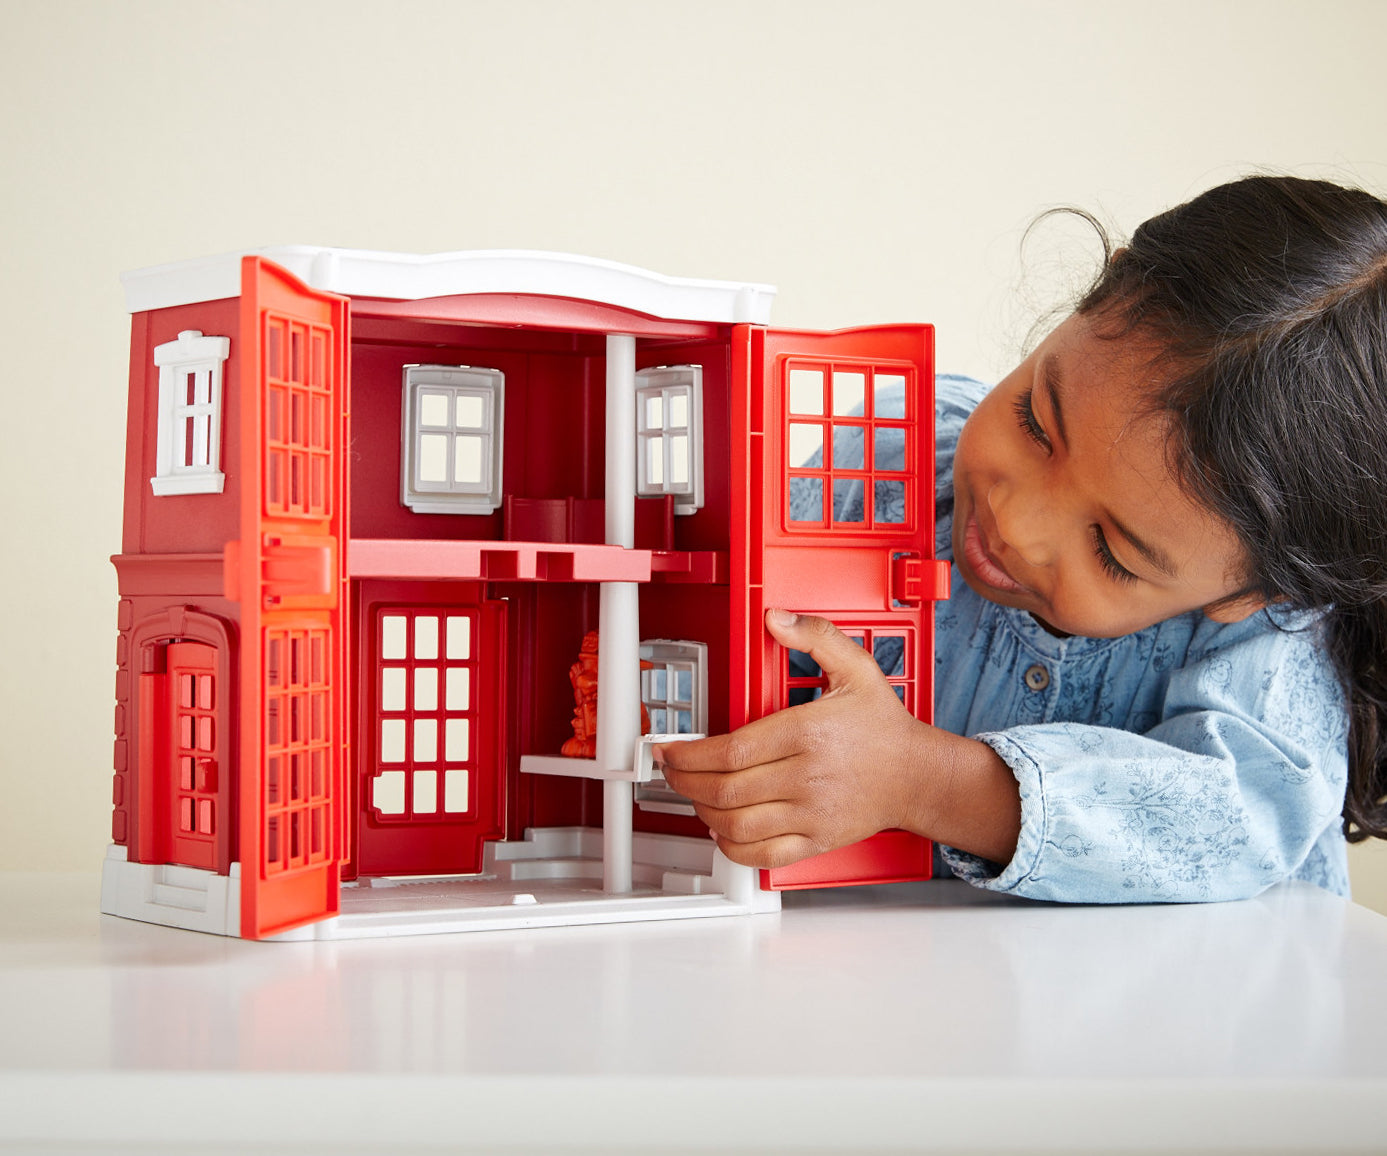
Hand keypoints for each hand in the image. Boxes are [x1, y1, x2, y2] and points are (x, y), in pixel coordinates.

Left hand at [654, 609, 931, 868]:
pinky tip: (721, 830)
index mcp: (808, 733)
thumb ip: (815, 635)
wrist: (918, 776)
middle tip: (670, 771)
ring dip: (703, 812)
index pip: (732, 750)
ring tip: (692, 795)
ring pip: (737, 824)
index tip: (670, 750)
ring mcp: (811, 813)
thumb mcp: (857, 668)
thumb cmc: (884, 727)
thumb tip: (776, 618)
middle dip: (685, 782)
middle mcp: (807, 777)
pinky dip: (732, 847)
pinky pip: (762, 855)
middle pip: (726, 789)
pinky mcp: (817, 840)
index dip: (690, 754)